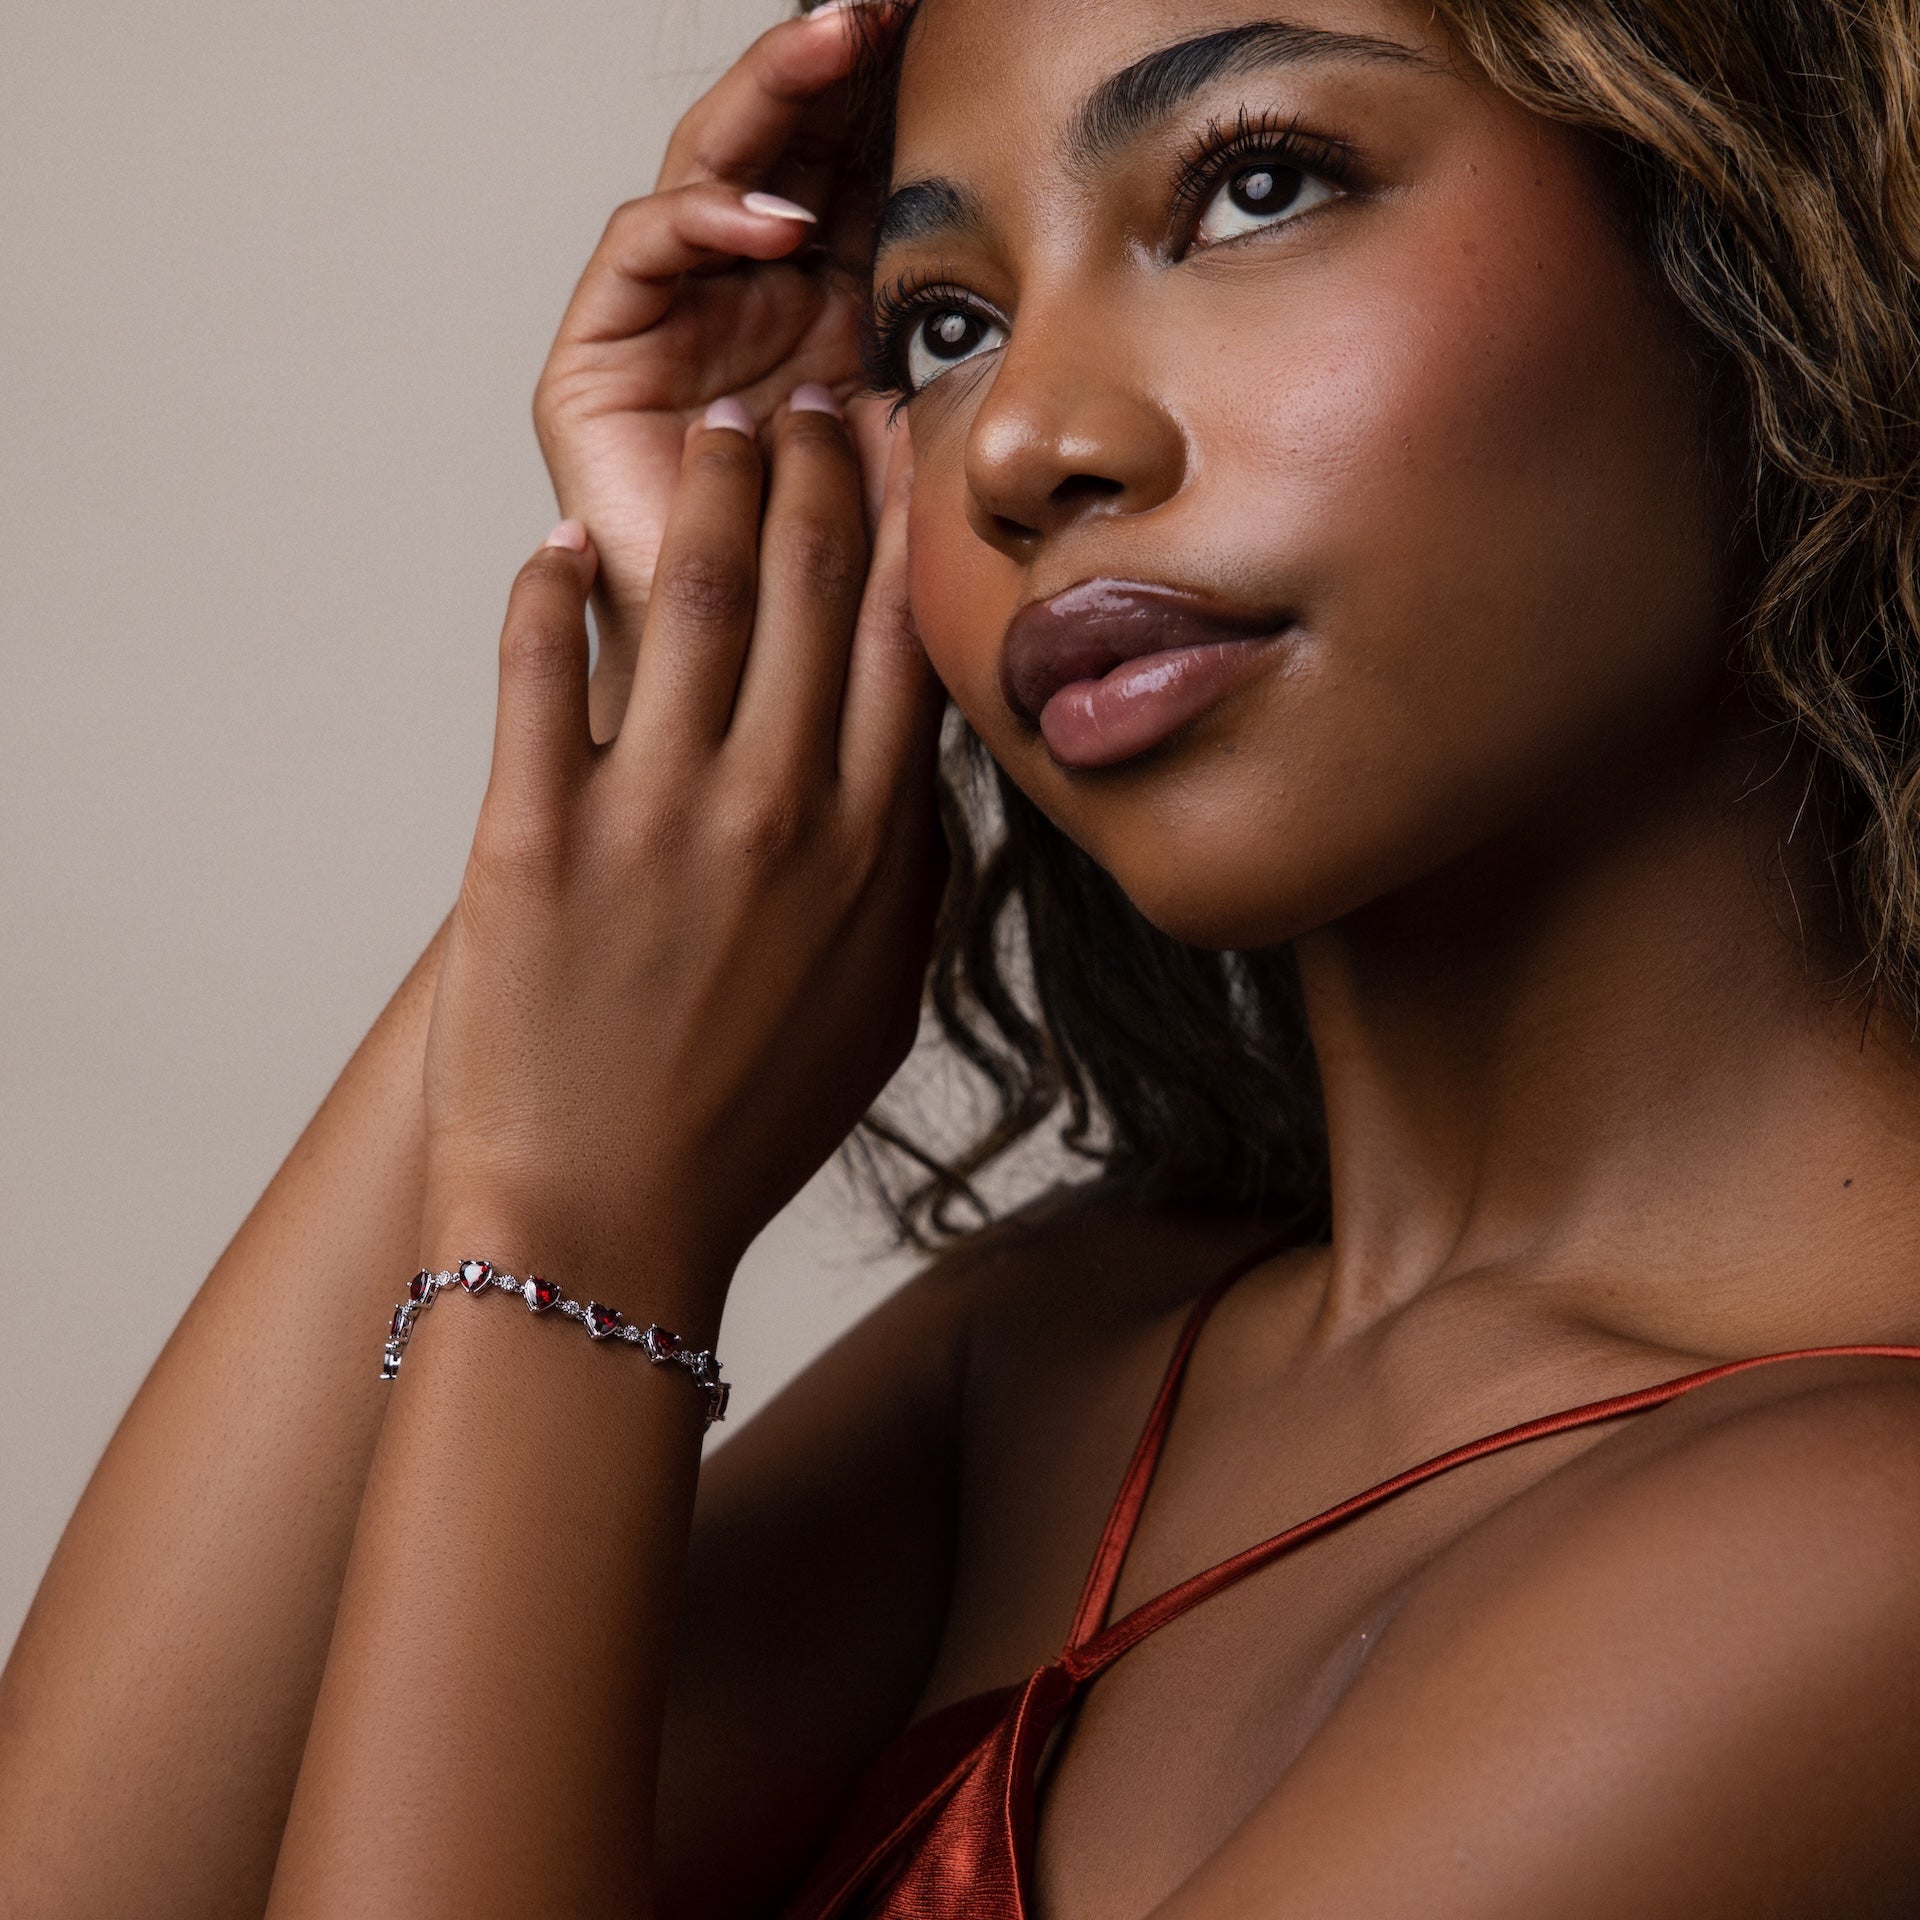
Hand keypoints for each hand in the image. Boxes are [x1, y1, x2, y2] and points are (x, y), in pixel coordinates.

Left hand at [421, 399, 940, 1318]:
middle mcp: (776, 811)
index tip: (898, 452)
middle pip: (806, 582)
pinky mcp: (530, 834)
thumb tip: (917, 768)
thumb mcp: (877, 1000)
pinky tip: (558, 544)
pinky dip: (546, 586)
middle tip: (807, 402)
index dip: (901, 521)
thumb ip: (909, 873)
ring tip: (715, 426)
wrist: (604, 1224)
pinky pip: (540, 662)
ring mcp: (651, 816)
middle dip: (813, 465)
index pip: (899, 635)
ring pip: (687, 591)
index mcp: (870, 849)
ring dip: (705, 487)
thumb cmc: (745, 1121)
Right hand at [533, 3, 898, 740]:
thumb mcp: (927, 446)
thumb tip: (1050, 276)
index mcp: (831, 308)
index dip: (904, 96)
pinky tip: (770, 222)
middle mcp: (749, 299)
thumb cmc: (836, 593)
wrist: (749, 695)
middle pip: (787, 140)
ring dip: (774, 96)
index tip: (969, 25)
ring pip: (713, 166)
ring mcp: (672, 320)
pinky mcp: (599, 358)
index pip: (862, 168)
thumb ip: (956, 364)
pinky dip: (704, 221)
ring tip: (840, 39)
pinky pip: (641, 251)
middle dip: (838, 59)